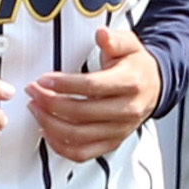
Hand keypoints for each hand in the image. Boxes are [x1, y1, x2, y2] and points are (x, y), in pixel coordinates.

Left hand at [26, 20, 159, 162]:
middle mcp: (127, 110)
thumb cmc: (136, 66)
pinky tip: (47, 131)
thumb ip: (114, 39)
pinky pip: (82, 154)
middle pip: (81, 113)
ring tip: (35, 109)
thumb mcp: (130, 44)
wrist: (154, 88)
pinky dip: (61, 147)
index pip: (92, 86)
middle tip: (33, 91)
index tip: (44, 79)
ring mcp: (119, 130)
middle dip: (50, 103)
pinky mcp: (112, 143)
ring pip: (78, 136)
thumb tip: (102, 35)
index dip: (64, 84)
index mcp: (130, 82)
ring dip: (50, 124)